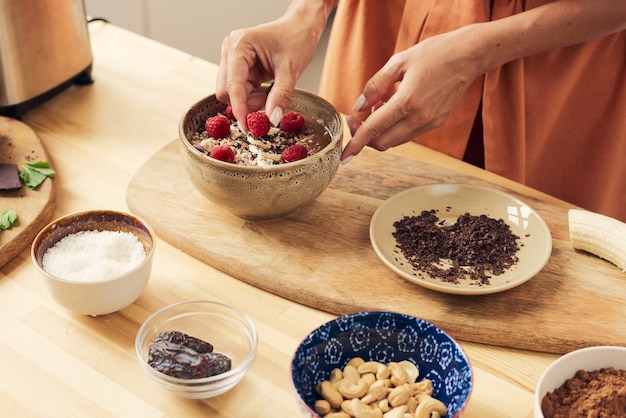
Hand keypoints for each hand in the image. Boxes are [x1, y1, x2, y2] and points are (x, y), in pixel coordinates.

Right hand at [216, 18, 318, 131]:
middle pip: (226, 90)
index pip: (232, 84)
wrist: (301, 28)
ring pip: (232, 93)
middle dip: (246, 103)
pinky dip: (253, 96)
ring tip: (271, 93)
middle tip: (268, 105)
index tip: (247, 127)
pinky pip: (240, 90)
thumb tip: (272, 118)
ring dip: (251, 100)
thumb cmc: (296, 39)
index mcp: (240, 45)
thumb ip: (281, 95)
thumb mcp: (291, 69)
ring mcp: (233, 59)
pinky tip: (266, 90)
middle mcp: (231, 50)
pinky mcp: (239, 67)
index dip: (239, 108)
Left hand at [341, 30, 480, 161]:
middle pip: (383, 143)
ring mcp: (430, 123)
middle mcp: (420, 118)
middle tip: (357, 117)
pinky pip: (408, 133)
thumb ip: (375, 85)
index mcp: (407, 101)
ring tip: (379, 104)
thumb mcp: (398, 62)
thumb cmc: (434, 53)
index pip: (374, 130)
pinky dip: (395, 127)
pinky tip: (394, 107)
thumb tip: (358, 106)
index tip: (344, 156)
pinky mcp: (437, 123)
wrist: (469, 56)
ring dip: (381, 130)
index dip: (356, 144)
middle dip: (365, 136)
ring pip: (395, 141)